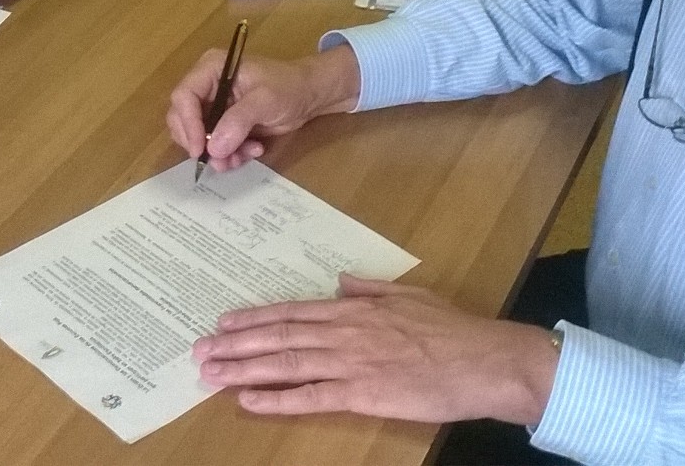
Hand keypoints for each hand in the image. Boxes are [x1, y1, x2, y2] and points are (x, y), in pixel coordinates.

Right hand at [164, 45, 360, 171]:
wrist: (309, 95)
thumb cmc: (288, 87)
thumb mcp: (265, 100)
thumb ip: (238, 121)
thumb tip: (214, 148)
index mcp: (211, 69)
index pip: (183, 96)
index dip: (187, 124)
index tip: (200, 150)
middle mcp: (205, 86)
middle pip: (182, 118)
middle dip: (202, 143)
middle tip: (221, 161)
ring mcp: (213, 105)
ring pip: (197, 136)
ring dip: (218, 153)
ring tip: (243, 157)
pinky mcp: (222, 123)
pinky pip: (214, 144)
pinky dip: (230, 153)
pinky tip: (252, 150)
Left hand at [194, 274, 557, 425]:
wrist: (485, 361)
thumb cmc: (453, 331)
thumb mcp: (408, 296)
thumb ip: (370, 290)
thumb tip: (341, 282)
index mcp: (354, 309)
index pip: (292, 312)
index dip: (254, 318)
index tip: (223, 322)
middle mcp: (343, 332)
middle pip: (278, 336)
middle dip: (235, 343)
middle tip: (199, 349)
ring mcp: (350, 362)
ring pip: (285, 363)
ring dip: (243, 369)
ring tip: (210, 373)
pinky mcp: (362, 394)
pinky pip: (310, 397)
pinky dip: (276, 399)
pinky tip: (249, 401)